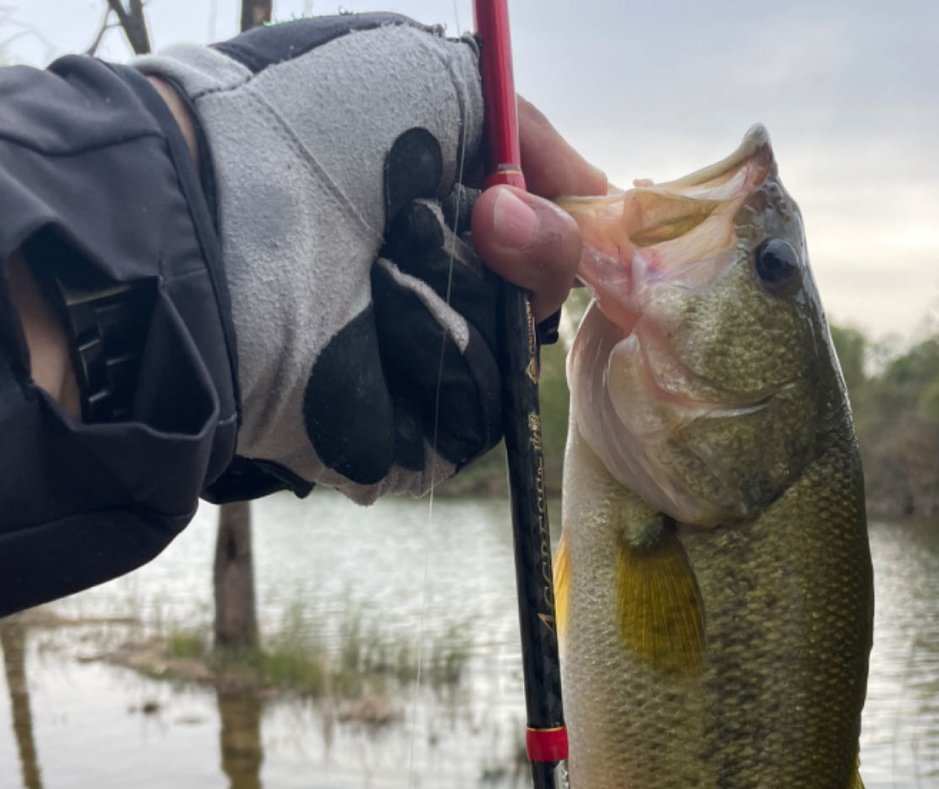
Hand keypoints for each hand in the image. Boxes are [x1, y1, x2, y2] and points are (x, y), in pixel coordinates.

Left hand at [133, 16, 603, 503]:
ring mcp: (416, 364)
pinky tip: (384, 330)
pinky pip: (481, 410)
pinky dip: (446, 362)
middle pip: (538, 296)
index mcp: (429, 212)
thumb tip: (597, 195)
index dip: (563, 224)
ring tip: (396, 273)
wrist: (219, 235)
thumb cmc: (310, 133)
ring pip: (514, 350)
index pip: (535, 234)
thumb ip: (527, 130)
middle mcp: (425, 287)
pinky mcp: (407, 437)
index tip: (578, 204)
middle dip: (531, 256)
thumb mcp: (430, 80)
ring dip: (473, 301)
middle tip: (486, 225)